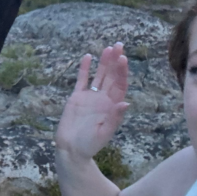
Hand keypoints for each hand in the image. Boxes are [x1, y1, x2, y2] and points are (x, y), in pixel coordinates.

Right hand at [55, 43, 129, 160]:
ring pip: (99, 75)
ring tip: (108, 48)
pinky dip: (85, 69)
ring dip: (104, 62)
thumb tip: (126, 103)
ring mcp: (90, 97)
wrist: (71, 150)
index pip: (120, 85)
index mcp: (112, 106)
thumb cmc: (89, 145)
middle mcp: (103, 99)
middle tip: (119, 44)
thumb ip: (114, 118)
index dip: (122, 72)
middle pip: (111, 76)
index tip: (123, 58)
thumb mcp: (104, 133)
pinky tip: (88, 57)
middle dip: (116, 61)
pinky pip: (82, 80)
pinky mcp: (77, 97)